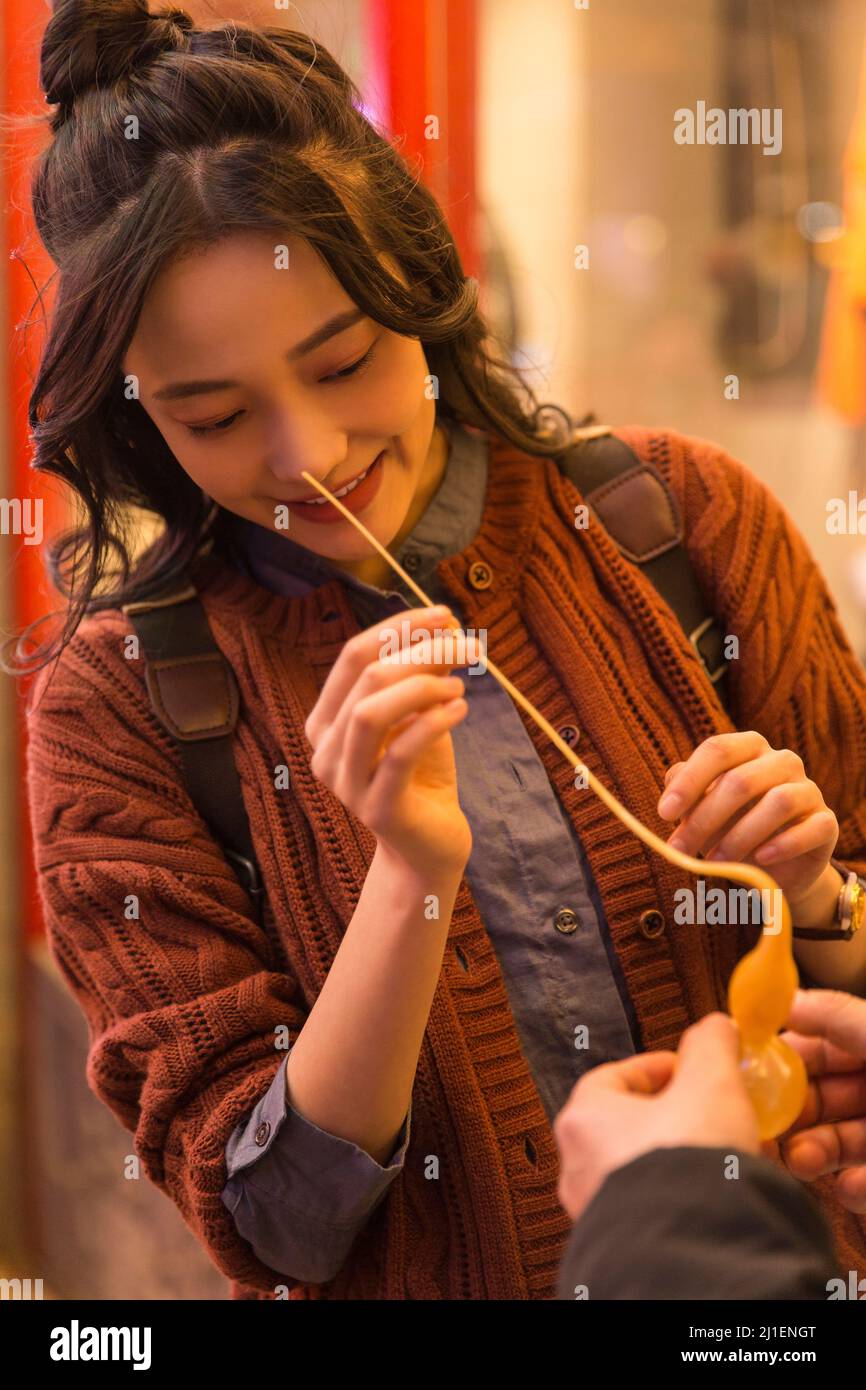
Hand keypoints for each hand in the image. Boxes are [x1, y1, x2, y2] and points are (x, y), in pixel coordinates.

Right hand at [305, 605, 479, 875]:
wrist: (429, 845)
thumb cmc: (422, 774)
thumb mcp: (419, 715)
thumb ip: (422, 674)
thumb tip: (445, 624)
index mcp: (326, 721)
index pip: (352, 656)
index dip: (398, 626)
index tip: (444, 614)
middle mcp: (325, 750)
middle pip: (366, 678)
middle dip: (421, 651)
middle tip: (468, 646)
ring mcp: (346, 782)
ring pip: (371, 713)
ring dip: (423, 686)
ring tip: (460, 685)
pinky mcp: (377, 809)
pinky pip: (400, 753)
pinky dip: (434, 722)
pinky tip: (461, 710)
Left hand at [554, 1013, 758, 1222]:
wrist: (691, 1245)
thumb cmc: (686, 1160)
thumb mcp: (710, 1083)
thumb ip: (710, 1046)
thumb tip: (715, 1027)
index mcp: (582, 1118)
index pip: (612, 1077)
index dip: (656, 1068)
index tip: (690, 1069)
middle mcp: (577, 1165)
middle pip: (626, 1124)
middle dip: (674, 1115)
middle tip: (712, 1110)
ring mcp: (595, 1208)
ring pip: (640, 1168)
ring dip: (679, 1156)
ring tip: (723, 1153)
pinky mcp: (620, 1241)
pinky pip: (650, 1206)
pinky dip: (680, 1194)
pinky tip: (715, 1193)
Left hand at [657, 731, 838, 913]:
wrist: (773, 866)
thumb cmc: (730, 826)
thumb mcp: (702, 808)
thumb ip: (685, 793)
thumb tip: (670, 788)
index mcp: (748, 748)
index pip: (717, 749)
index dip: (689, 781)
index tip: (664, 813)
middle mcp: (782, 761)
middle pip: (741, 780)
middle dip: (705, 818)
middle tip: (679, 848)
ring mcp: (808, 790)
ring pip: (777, 803)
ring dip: (739, 836)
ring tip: (715, 861)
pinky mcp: (827, 822)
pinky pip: (810, 829)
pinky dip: (783, 845)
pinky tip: (760, 859)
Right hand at [775, 988, 865, 1212]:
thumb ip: (840, 1017)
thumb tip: (789, 1003)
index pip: (816, 1048)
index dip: (781, 1056)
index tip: (748, 1066)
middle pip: (818, 1098)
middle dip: (791, 1112)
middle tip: (765, 1124)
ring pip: (836, 1142)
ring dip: (813, 1151)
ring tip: (802, 1160)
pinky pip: (862, 1182)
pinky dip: (852, 1187)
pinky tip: (849, 1186)